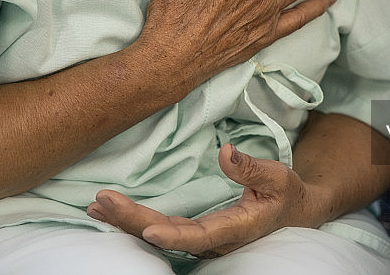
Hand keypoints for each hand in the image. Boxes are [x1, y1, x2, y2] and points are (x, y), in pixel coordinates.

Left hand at [86, 144, 329, 257]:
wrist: (293, 214)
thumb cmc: (287, 196)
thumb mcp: (278, 178)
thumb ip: (251, 168)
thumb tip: (224, 151)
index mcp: (236, 229)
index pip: (200, 236)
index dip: (173, 236)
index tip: (147, 229)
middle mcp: (214, 239)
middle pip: (167, 234)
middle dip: (132, 220)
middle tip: (102, 201)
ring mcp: (201, 237)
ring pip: (158, 233)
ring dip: (125, 222)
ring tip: (95, 208)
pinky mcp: (194, 231)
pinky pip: (160, 227)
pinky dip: (132, 220)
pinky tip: (108, 212)